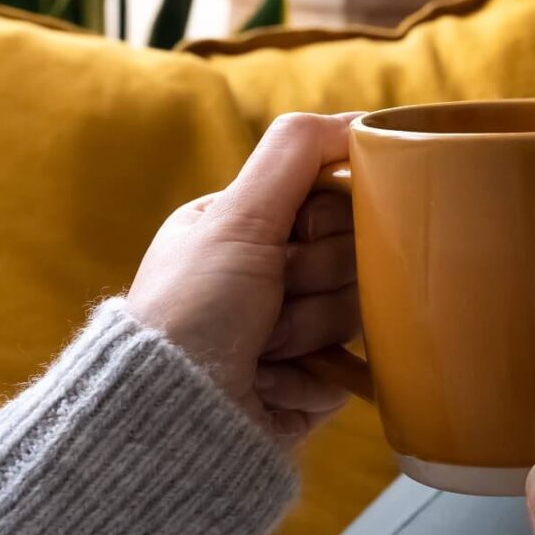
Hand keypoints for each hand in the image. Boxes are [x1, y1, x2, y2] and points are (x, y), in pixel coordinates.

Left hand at [126, 112, 362, 443]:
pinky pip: (356, 367)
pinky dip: (315, 377)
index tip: (290, 240)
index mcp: (248, 229)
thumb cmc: (191, 311)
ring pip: (358, 311)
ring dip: (309, 332)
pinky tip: (274, 383)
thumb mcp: (236, 216)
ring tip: (261, 351)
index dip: (325, 222)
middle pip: (354, 257)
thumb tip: (359, 118)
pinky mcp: (315, 382)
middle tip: (267, 300)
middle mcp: (270, 276)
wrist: (175, 416)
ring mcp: (296, 332)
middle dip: (313, 281)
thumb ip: (294, 153)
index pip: (335, 202)